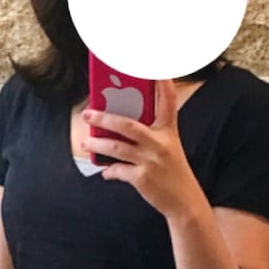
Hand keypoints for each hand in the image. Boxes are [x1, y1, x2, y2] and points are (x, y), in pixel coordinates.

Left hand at [82, 76, 205, 220]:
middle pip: (128, 125)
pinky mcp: (143, 178)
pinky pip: (119, 170)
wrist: (184, 202)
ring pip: (117, 147)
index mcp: (168, 131)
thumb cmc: (172, 172)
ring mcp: (151, 160)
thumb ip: (148, 136)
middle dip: (104, 118)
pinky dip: (109, 171)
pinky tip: (105, 171)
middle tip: (87, 114)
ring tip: (85, 142)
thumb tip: (116, 129)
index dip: (162, 83)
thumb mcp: (167, 148)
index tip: (155, 67)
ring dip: (97, 144)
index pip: (167, 101)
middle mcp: (160, 143)